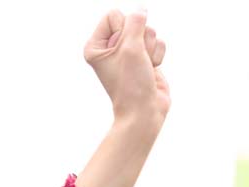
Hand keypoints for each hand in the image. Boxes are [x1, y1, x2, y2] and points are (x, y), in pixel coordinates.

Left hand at [84, 10, 169, 129]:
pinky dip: (157, 55)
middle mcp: (110, 49)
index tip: (123, 52)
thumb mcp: (131, 47)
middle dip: (139, 39)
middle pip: (132, 21)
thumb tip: (141, 9)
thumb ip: (136, 21)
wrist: (144, 111)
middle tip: (135, 60)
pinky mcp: (143, 58)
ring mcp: (128, 53)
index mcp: (96, 47)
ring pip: (147, 31)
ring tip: (143, 67)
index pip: (113, 15)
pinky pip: (157, 41)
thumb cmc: (131, 84)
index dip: (124, 29)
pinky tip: (151, 69)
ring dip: (149, 48)